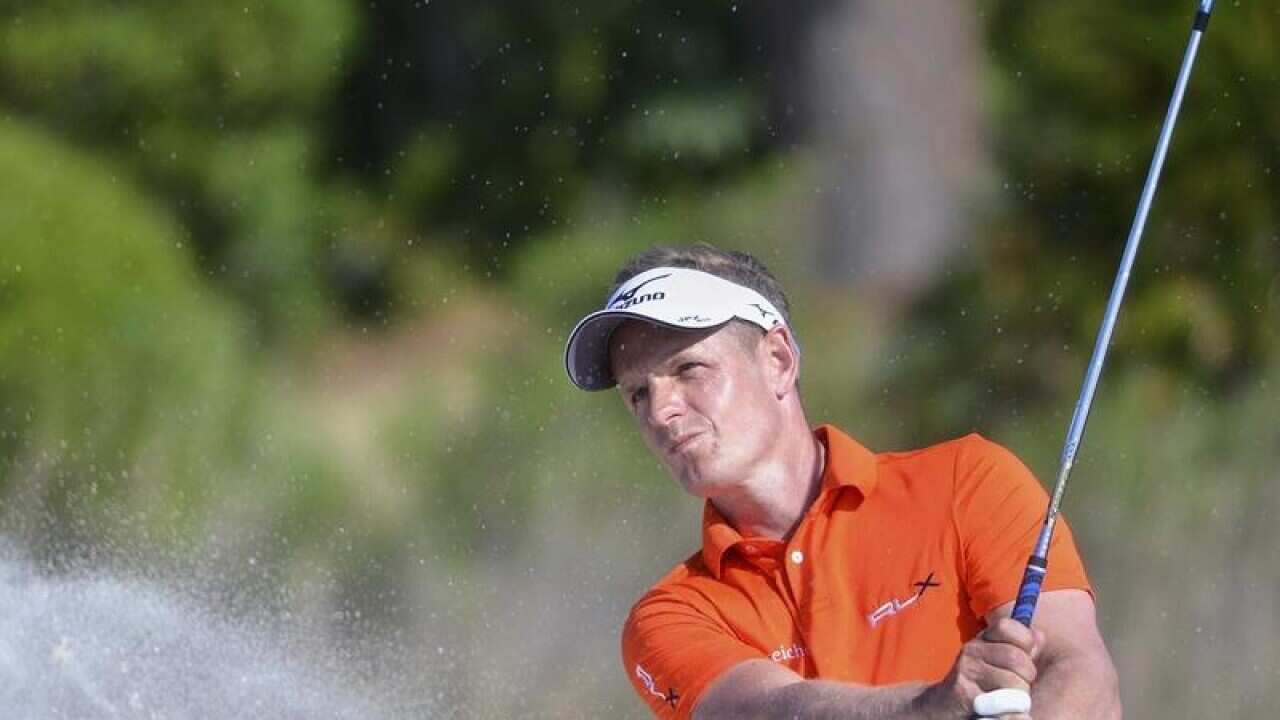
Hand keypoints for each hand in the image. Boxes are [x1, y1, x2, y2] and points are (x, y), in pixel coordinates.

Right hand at [918, 617, 1043, 719]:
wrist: (941, 706)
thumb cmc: (977, 685)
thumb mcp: (995, 661)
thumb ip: (1019, 649)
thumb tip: (1039, 636)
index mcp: (982, 640)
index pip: (1008, 626)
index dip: (1024, 641)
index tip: (1025, 656)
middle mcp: (972, 650)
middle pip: (1017, 658)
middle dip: (1026, 678)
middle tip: (1018, 687)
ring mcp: (967, 670)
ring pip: (1014, 682)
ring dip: (1018, 697)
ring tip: (1007, 699)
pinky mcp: (965, 693)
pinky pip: (1002, 701)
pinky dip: (1007, 708)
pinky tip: (999, 708)